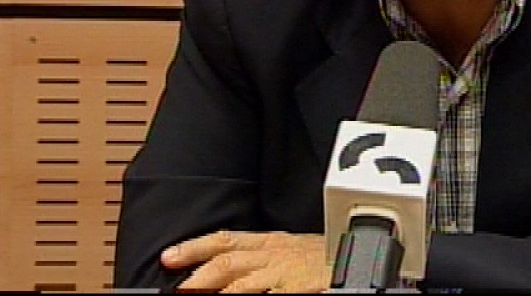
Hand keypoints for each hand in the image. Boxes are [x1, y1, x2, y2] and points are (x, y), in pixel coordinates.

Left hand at [160, 229, 328, 292]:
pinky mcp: (296, 287)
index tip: (169, 257)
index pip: (225, 240)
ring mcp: (284, 271)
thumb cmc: (329, 256)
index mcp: (271, 242)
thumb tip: (239, 274)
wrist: (361, 255)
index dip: (195, 248)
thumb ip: (267, 259)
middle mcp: (274, 253)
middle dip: (196, 276)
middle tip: (174, 289)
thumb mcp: (294, 251)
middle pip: (226, 261)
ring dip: (214, 293)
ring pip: (239, 282)